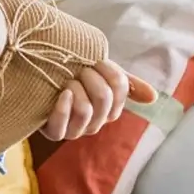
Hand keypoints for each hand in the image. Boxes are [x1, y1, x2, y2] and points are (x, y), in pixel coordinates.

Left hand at [39, 60, 157, 141]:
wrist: (39, 76)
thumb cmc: (73, 76)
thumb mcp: (100, 75)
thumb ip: (127, 84)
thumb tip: (154, 97)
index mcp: (111, 109)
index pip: (120, 88)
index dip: (109, 70)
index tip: (96, 60)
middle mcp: (96, 123)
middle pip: (104, 98)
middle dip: (90, 77)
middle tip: (78, 69)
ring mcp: (75, 130)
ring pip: (85, 110)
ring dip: (74, 88)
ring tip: (65, 81)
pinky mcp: (54, 132)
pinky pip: (61, 124)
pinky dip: (62, 107)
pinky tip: (61, 94)